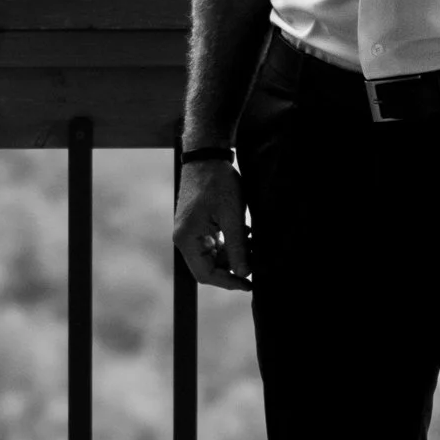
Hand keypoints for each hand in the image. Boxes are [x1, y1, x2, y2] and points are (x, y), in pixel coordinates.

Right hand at [174, 157, 252, 292]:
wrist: (207, 156)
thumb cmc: (218, 182)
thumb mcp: (233, 216)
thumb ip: (238, 247)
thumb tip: (244, 274)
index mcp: (187, 239)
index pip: (206, 274)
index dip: (228, 282)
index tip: (249, 283)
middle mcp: (184, 238)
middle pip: (209, 267)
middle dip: (234, 265)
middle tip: (256, 259)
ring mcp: (190, 231)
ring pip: (214, 255)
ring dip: (234, 252)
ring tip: (253, 242)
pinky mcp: (198, 225)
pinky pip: (214, 243)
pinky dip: (231, 242)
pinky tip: (245, 232)